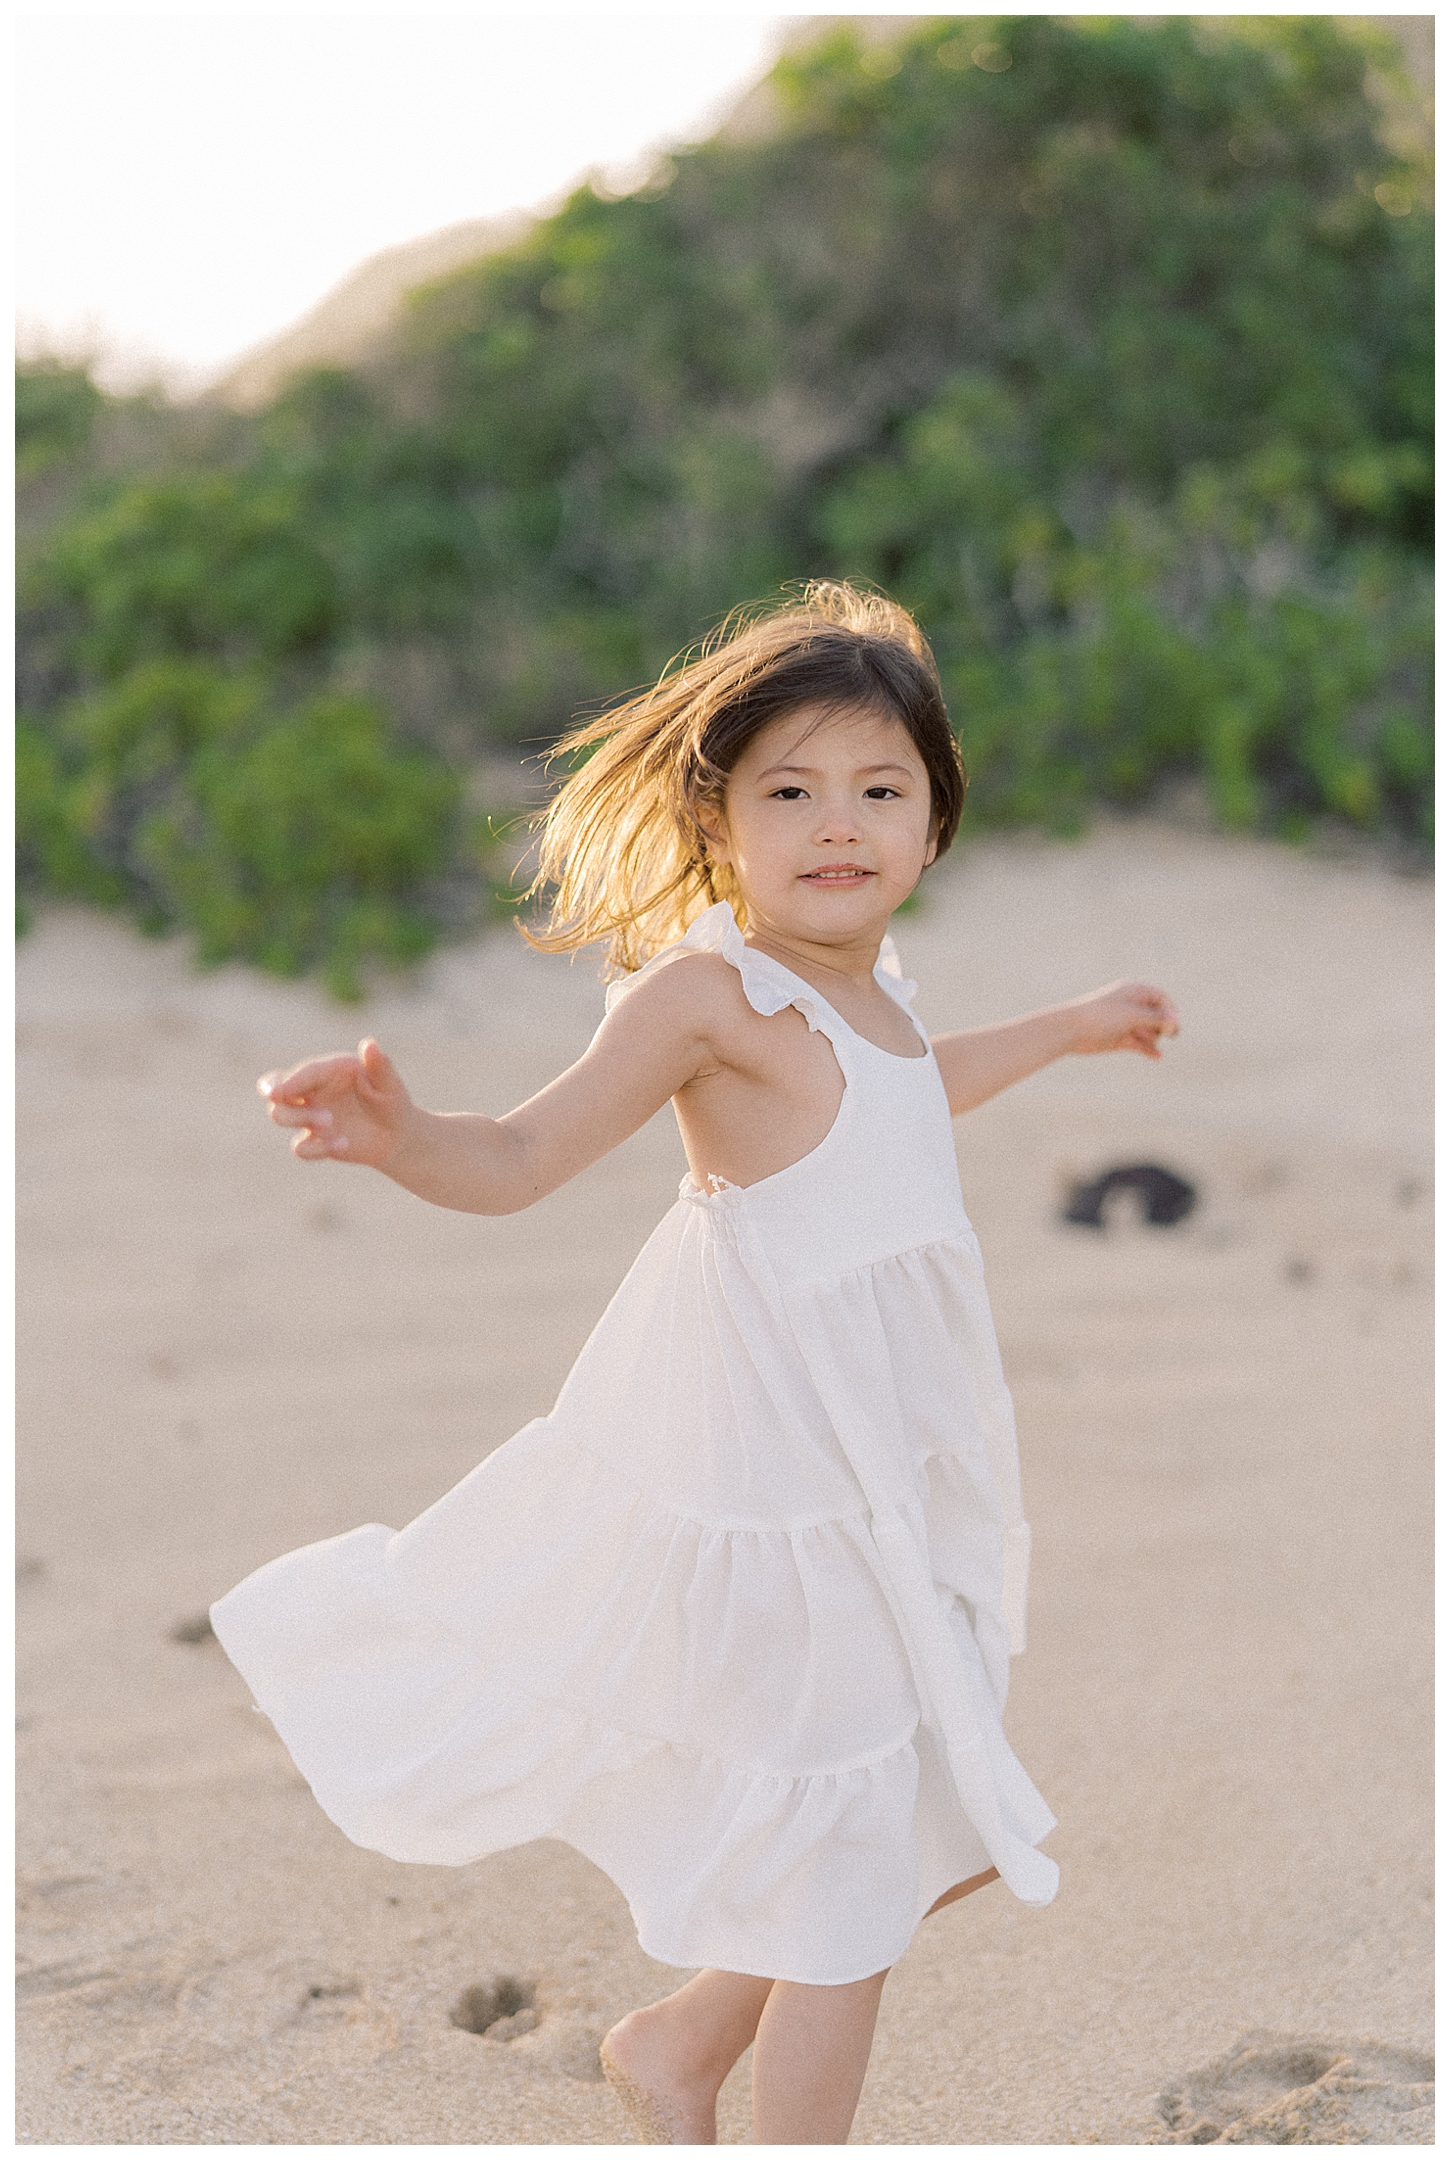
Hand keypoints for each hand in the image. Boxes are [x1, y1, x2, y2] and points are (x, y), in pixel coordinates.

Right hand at [258, 1038, 413, 1164]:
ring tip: (330, 1123)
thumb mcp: (390, 1084)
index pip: (302, 1072)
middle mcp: (313, 1090)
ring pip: (280, 1115)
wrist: (397, 1135)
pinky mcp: (314, 1139)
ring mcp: (310, 1114)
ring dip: (298, 1120)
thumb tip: (370, 1043)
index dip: (288, 1081)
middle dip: (284, 1101)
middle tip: (318, 1112)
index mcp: (329, 1070)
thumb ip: (379, 1066)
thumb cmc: (392, 1101)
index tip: (277, 1093)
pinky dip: (316, 1149)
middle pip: (278, 1091)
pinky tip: (343, 1144)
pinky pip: (300, 1147)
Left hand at [1065, 981, 1179, 1059]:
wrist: (1071, 1030)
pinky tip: (1158, 1057)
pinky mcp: (1120, 1039)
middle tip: (1153, 1032)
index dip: (1170, 1012)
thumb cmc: (1101, 1017)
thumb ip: (1156, 1018)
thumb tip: (1177, 1019)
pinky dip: (1148, 1049)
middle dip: (1159, 1026)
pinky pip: (1140, 1045)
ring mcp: (1126, 1023)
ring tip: (1140, 1039)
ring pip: (1150, 1032)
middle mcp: (1132, 1006)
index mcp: (1134, 992)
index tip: (1172, 1026)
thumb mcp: (1132, 1015)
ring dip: (1151, 1038)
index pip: (1161, 999)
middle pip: (1158, 1017)